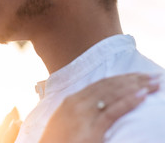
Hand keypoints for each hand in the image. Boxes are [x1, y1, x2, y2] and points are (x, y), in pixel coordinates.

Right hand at [39, 73, 160, 142]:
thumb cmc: (57, 142)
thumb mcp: (67, 122)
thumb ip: (80, 111)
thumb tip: (98, 106)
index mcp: (71, 100)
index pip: (101, 84)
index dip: (122, 78)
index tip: (139, 76)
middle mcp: (77, 103)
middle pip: (109, 86)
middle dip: (134, 79)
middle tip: (154, 76)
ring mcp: (83, 114)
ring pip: (113, 94)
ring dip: (137, 87)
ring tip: (155, 83)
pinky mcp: (90, 129)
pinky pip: (113, 111)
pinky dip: (129, 102)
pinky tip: (142, 96)